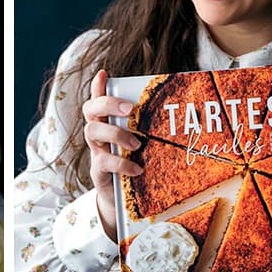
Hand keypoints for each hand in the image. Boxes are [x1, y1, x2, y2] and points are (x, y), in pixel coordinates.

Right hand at [82, 69, 143, 241]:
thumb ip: (149, 127)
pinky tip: (137, 169)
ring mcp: (96, 150)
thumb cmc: (135, 162)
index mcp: (107, 121)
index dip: (97, 86)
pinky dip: (121, 164)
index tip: (104, 73)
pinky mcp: (98, 170)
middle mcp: (97, 132)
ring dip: (115, 133)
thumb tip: (181, 108)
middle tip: (129, 108)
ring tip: (136, 144)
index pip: (97, 99)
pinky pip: (104, 162)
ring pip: (92, 131)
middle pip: (90, 109)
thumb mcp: (140, 142)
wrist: (122, 198)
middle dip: (107, 103)